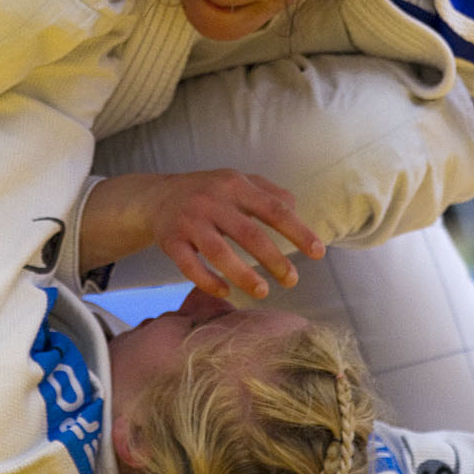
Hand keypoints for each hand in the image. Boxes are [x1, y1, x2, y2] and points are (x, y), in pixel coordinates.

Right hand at [82, 169, 324, 299]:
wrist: (155, 196)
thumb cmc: (207, 191)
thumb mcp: (237, 181)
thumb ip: (268, 191)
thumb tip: (295, 207)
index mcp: (235, 185)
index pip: (273, 209)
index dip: (298, 231)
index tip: (318, 253)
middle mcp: (211, 200)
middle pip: (248, 233)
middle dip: (274, 259)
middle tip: (292, 280)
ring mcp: (189, 221)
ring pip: (218, 252)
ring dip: (243, 275)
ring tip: (263, 292)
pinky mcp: (170, 241)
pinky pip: (189, 266)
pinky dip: (208, 281)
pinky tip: (226, 292)